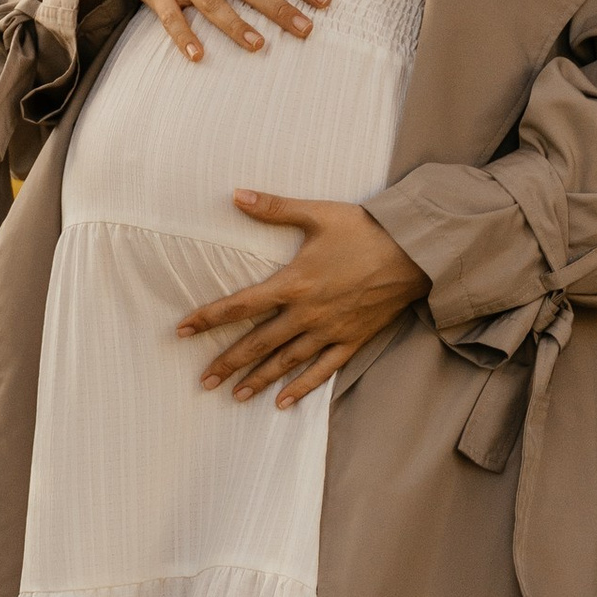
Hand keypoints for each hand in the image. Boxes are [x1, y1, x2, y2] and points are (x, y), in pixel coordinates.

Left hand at [178, 191, 429, 406]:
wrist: (414, 252)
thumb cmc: (365, 229)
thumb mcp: (317, 214)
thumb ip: (274, 208)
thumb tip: (236, 193)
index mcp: (294, 282)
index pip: (241, 305)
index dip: (209, 318)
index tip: (183, 330)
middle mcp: (307, 313)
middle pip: (258, 343)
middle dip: (228, 362)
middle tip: (203, 380)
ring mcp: (329, 330)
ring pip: (286, 362)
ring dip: (258, 379)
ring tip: (235, 395)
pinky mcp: (351, 340)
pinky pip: (322, 370)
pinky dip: (302, 387)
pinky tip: (283, 402)